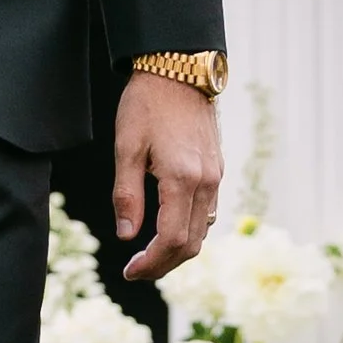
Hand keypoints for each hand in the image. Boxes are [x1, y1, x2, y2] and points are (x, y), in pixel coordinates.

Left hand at [112, 76, 222, 280]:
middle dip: (164, 264)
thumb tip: (126, 235)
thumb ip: (127, 195)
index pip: (172, 240)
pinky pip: (207, 212)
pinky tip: (167, 228)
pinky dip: (189, 229)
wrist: (178, 70)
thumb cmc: (146, 105)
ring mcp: (215, 177)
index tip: (129, 271)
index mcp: (182, 179)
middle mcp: (205, 183)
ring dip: (178, 250)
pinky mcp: (216, 169)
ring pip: (202, 230)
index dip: (151, 264)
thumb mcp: (126, 148)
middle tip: (136, 270)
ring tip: (149, 255)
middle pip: (191, 244)